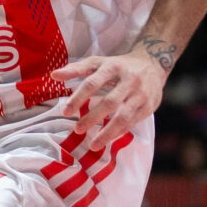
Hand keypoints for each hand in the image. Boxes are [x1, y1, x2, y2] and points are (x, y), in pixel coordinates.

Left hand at [56, 36, 173, 154]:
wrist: (153, 63)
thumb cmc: (119, 65)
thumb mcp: (99, 62)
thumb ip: (76, 69)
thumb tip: (53, 75)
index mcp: (113, 67)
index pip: (93, 83)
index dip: (78, 97)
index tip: (65, 112)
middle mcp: (129, 80)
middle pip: (109, 102)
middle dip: (92, 118)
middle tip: (77, 129)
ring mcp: (140, 94)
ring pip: (124, 116)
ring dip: (107, 132)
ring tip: (93, 144)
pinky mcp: (149, 106)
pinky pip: (133, 122)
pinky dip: (119, 133)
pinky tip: (107, 139)